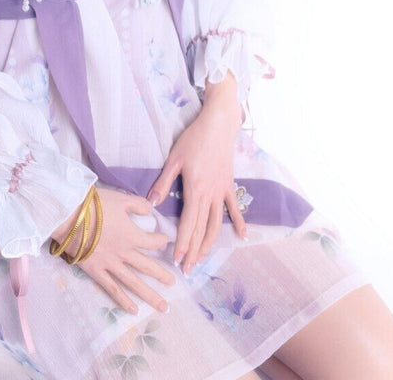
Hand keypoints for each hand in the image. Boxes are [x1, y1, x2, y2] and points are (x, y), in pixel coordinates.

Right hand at [50, 187, 175, 314]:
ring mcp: (111, 265)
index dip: (162, 241)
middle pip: (147, 266)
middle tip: (174, 284)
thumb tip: (151, 210)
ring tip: (163, 306)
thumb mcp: (120, 199)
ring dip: (150, 295)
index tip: (166, 241)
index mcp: (132, 235)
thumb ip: (138, 205)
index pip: (153, 242)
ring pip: (134, 283)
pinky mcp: (97, 272)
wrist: (69, 217)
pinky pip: (112, 289)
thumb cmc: (95, 205)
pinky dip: (123, 301)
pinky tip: (134, 310)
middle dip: (162, 275)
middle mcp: (125, 254)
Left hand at [146, 96, 245, 274]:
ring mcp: (222, 191)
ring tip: (202, 259)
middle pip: (202, 229)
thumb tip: (151, 204)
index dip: (182, 243)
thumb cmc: (194, 139)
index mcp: (195, 189)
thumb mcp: (174, 159)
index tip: (176, 260)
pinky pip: (234, 208)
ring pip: (217, 224)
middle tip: (187, 268)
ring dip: (210, 243)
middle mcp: (211, 195)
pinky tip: (241, 237)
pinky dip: (238, 223)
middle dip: (194, 250)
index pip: (188, 223)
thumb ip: (163, 183)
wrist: (218, 125)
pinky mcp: (230, 185)